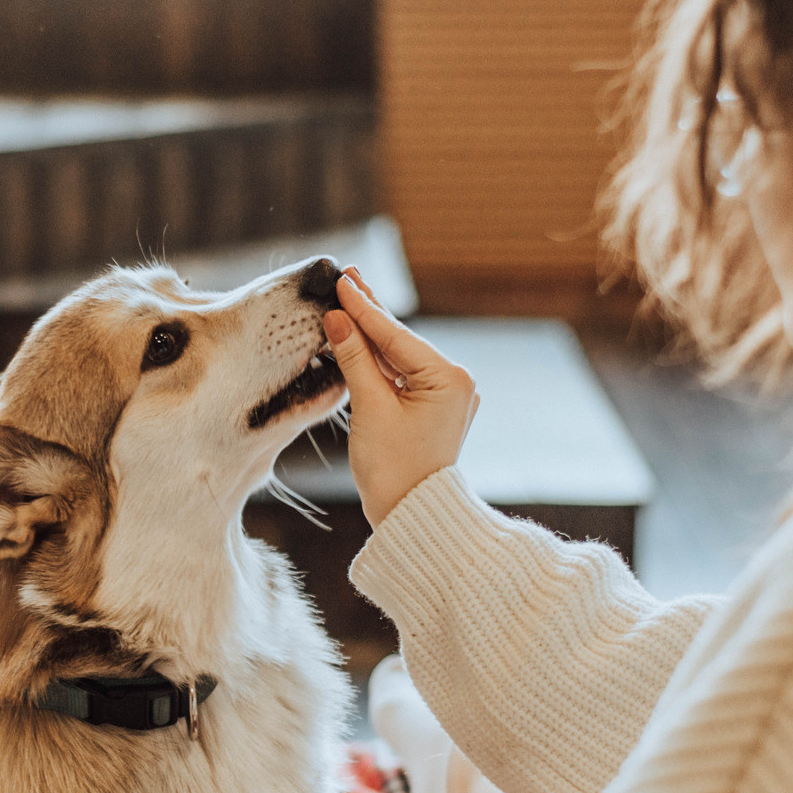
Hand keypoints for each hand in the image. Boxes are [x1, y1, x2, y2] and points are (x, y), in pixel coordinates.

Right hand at [323, 270, 477, 527]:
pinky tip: (359, 340)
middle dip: (370, 313)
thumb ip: (354, 359)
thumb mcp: (370, 408)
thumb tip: (337, 320)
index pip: (396, 334)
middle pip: (401, 341)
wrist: (410, 516)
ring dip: (371, 335)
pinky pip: (402, 375)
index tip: (342, 280)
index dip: (364, 307)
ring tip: (347, 301)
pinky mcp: (434, 409)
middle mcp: (455, 382)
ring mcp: (447, 396)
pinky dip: (378, 361)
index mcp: (449, 379)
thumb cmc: (393, 469)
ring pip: (400, 357)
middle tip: (346, 276)